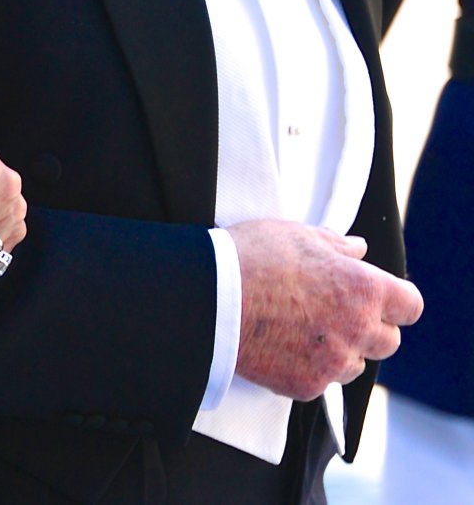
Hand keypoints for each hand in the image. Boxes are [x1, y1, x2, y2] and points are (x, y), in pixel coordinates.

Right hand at [228, 219, 422, 400]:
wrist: (210, 297)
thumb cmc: (252, 258)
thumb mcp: (296, 234)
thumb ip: (336, 245)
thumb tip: (357, 249)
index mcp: (362, 288)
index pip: (409, 305)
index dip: (395, 300)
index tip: (379, 296)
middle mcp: (356, 329)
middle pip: (388, 340)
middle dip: (369, 326)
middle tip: (335, 309)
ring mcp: (333, 362)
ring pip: (355, 364)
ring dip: (341, 350)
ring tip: (303, 327)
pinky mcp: (307, 385)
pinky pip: (322, 380)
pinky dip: (309, 366)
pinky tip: (283, 343)